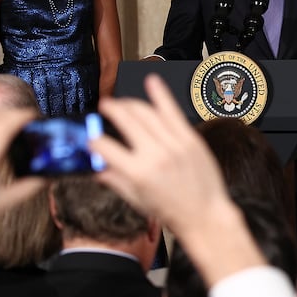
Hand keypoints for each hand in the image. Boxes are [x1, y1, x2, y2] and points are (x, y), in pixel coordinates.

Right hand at [92, 74, 230, 234]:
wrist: (205, 215)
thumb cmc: (172, 212)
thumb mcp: (138, 200)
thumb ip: (116, 182)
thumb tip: (98, 171)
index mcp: (138, 173)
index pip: (106, 148)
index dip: (94, 141)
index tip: (91, 138)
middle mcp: (155, 155)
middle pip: (127, 121)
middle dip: (112, 109)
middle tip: (105, 106)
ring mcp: (174, 144)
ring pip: (148, 113)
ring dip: (132, 103)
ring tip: (123, 101)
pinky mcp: (190, 139)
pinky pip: (173, 112)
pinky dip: (162, 95)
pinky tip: (152, 81)